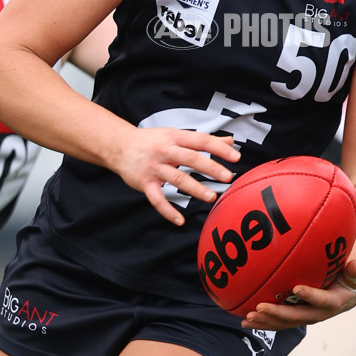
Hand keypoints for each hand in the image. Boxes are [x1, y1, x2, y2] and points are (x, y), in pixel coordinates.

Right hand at [113, 128, 238, 224]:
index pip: (201, 141)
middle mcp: (165, 151)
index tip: (236, 157)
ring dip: (195, 188)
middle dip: (210, 168)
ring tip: (211, 197)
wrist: (119, 146)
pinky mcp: (144, 183)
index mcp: (175, 137)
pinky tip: (180, 221)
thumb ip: (202, 140)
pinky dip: (168, 211)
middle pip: (190, 159)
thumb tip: (230, 141)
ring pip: (176, 179)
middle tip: (228, 177)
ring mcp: (154, 168)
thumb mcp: (175, 135)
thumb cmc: (152, 141)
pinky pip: (157, 199)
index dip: (219, 148)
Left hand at [240, 258, 355, 330]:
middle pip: (296, 316)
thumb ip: (355, 270)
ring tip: (248, 318)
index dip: (310, 295)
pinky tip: (245, 320)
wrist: (346, 294)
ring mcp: (305, 317)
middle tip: (260, 307)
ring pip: (284, 323)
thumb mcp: (355, 274)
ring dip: (266, 321)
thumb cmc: (349, 278)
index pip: (322, 300)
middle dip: (277, 314)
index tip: (296, 288)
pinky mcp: (296, 317)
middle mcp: (318, 314)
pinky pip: (278, 322)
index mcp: (333, 303)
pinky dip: (263, 321)